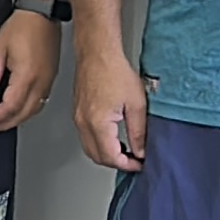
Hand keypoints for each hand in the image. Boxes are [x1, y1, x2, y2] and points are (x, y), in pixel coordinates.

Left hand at [0, 10, 61, 132]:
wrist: (42, 13)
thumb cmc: (22, 26)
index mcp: (26, 76)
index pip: (10, 107)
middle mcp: (40, 82)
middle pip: (23, 113)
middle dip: (5, 123)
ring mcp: (48, 80)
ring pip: (33, 109)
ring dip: (17, 119)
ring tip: (2, 123)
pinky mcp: (51, 77)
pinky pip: (40, 101)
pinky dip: (28, 110)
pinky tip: (19, 110)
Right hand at [70, 45, 148, 172]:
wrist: (97, 54)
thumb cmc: (114, 71)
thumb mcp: (137, 104)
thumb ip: (139, 131)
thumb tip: (141, 151)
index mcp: (98, 123)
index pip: (111, 157)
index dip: (127, 165)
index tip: (140, 164)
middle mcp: (84, 123)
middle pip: (97, 157)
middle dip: (116, 163)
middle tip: (134, 160)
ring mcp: (78, 119)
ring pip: (89, 149)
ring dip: (107, 155)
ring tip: (126, 151)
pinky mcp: (77, 113)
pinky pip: (85, 137)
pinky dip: (99, 144)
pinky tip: (113, 139)